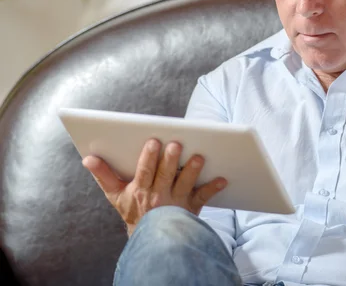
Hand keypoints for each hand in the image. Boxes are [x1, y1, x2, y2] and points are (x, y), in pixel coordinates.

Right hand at [82, 139, 226, 235]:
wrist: (150, 239)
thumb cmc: (133, 212)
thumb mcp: (115, 195)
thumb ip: (103, 175)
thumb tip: (88, 158)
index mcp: (140, 190)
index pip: (144, 171)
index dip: (149, 157)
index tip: (153, 141)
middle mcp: (159, 196)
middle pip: (165, 175)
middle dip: (170, 159)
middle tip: (177, 144)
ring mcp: (176, 202)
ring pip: (185, 184)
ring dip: (192, 171)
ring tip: (199, 157)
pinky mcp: (191, 208)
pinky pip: (203, 197)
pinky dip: (213, 188)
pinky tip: (223, 178)